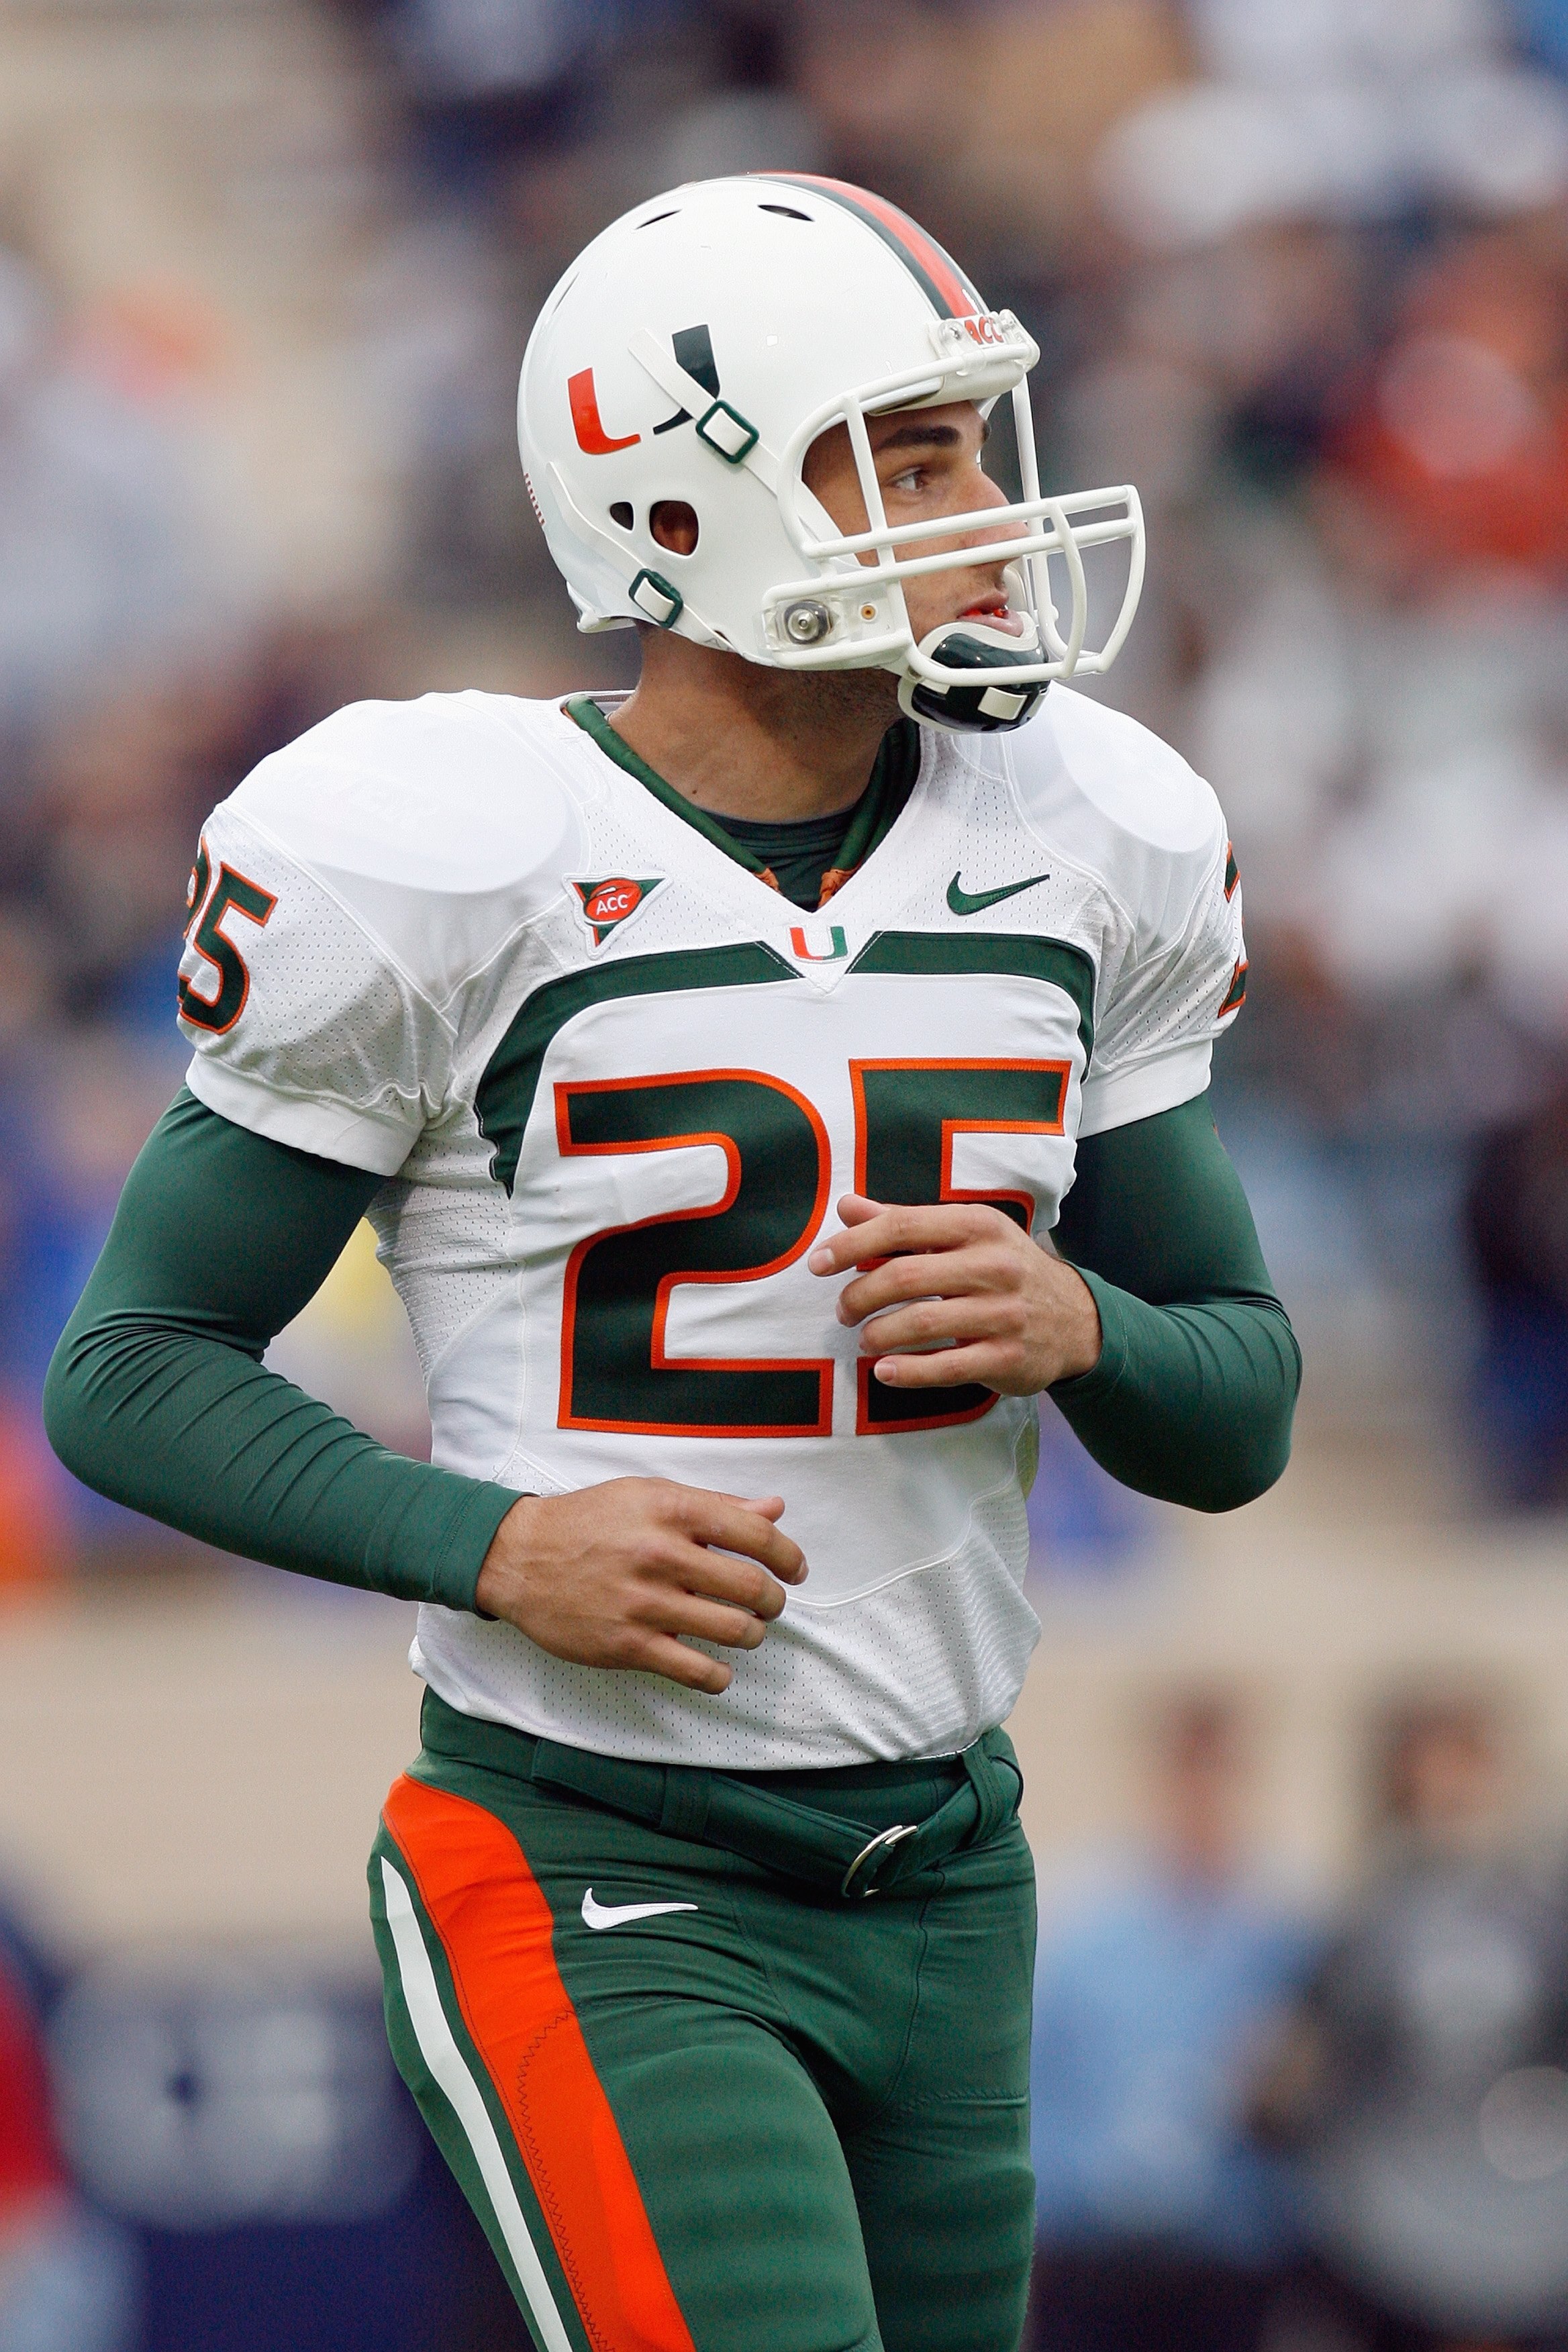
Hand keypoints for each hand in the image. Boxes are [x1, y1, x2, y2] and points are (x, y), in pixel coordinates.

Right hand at [474, 1479, 806, 1694]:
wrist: (520, 1558)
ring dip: (751, 1635)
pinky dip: (719, 1675)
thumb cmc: (589, 1521)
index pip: (754, 1532)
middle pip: (750, 1586)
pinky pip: (695, 1670)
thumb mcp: (648, 1496)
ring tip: (745, 1631)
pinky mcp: (627, 1645)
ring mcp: (644, 1604)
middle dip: (773, 1601)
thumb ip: (714, 1504)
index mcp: (671, 1510)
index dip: (788, 1555)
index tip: (796, 1569)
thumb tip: (775, 1508)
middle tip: (769, 1605)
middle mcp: (660, 1555)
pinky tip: (719, 1668)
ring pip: (732, 1630)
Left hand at [808, 1194, 1100, 1396]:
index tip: (818, 1264)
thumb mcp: (964, 1236)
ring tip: (865, 1339)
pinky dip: (908, 1372)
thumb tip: (847, 1207)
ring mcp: (1004, 1313)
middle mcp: (994, 1265)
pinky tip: (884, 1372)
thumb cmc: (1004, 1270)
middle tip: (843, 1311)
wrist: (1075, 1319)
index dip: (852, 1244)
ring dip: (878, 1334)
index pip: (903, 1226)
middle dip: (859, 1296)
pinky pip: (947, 1368)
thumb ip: (904, 1224)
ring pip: (922, 1323)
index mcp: (978, 1225)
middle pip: (905, 1276)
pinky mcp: (1007, 1358)